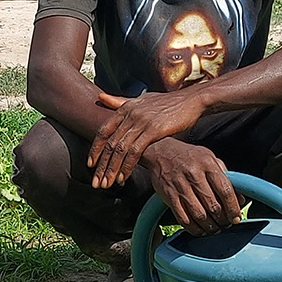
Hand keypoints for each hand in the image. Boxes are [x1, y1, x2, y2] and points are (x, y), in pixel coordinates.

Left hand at [89, 89, 203, 188]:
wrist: (191, 101)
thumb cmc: (167, 103)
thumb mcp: (141, 99)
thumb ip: (120, 101)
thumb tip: (100, 98)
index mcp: (125, 108)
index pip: (103, 131)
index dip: (95, 149)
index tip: (90, 164)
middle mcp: (130, 114)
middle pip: (109, 143)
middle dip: (101, 165)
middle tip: (96, 182)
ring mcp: (141, 122)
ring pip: (119, 149)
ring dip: (111, 169)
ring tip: (107, 184)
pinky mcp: (153, 130)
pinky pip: (135, 151)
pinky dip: (127, 166)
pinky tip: (123, 177)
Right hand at [136, 138, 241, 235]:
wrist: (160, 150)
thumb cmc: (189, 155)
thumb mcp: (210, 158)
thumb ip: (226, 176)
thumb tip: (240, 199)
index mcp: (208, 164)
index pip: (225, 190)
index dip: (233, 208)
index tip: (236, 217)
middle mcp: (194, 174)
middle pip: (213, 205)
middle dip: (223, 220)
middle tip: (226, 224)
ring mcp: (180, 186)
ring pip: (199, 215)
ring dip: (210, 227)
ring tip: (215, 229)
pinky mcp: (169, 196)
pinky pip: (183, 219)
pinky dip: (194, 229)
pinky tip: (200, 230)